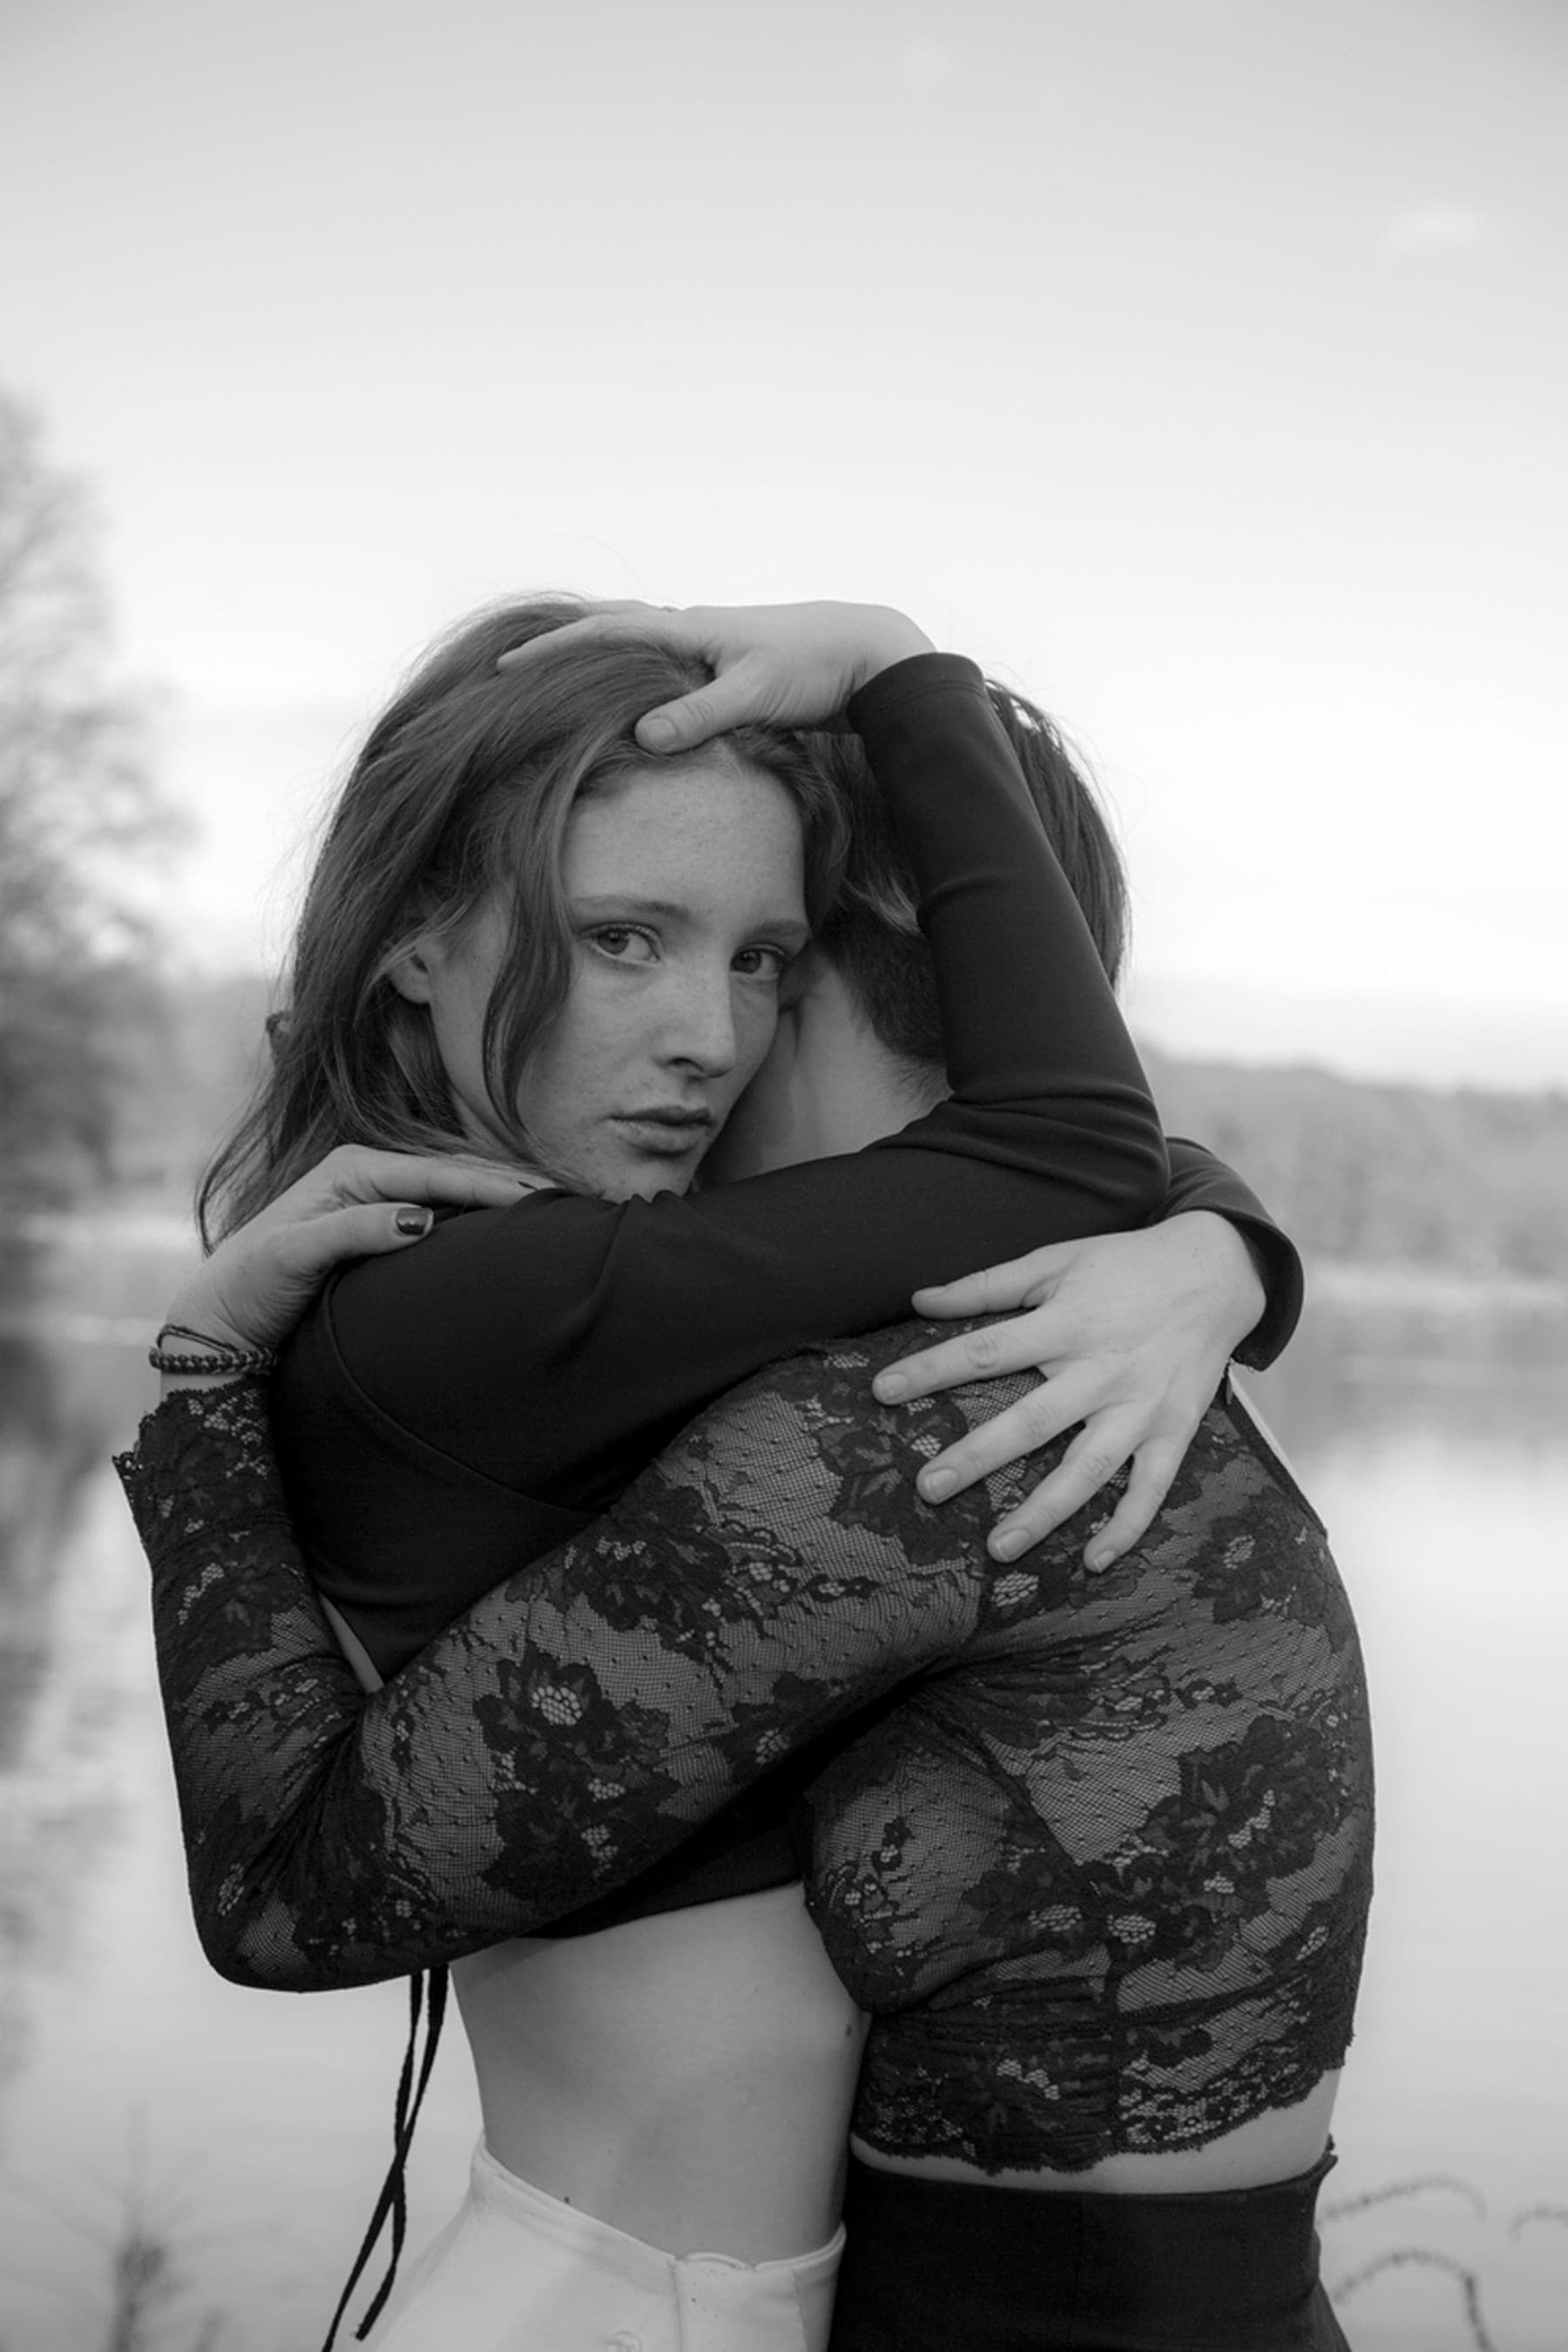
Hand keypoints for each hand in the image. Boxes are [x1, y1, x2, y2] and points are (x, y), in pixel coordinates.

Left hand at [160, 1146, 540, 1369]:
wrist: (217, 1319)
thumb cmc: (249, 1285)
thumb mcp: (296, 1255)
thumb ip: (354, 1231)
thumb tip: (420, 1220)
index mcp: (352, 1168)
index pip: (439, 1173)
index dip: (492, 1184)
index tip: (542, 1198)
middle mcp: (366, 1172)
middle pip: (454, 1171)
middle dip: (510, 1181)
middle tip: (570, 1197)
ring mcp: (374, 1196)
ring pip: (452, 1188)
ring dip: (500, 1194)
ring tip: (555, 1206)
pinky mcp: (377, 1223)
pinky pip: (442, 1208)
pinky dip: (479, 1212)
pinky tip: (510, 1224)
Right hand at [495, 600, 932, 751]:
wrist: (870, 652)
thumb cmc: (815, 667)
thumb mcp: (754, 695)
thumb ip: (699, 716)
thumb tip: (641, 738)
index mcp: (690, 629)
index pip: (605, 633)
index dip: (554, 651)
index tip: (507, 667)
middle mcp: (694, 629)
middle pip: (614, 628)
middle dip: (564, 645)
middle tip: (517, 666)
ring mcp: (710, 645)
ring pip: (640, 644)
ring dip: (599, 656)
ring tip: (560, 678)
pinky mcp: (728, 666)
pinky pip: (665, 665)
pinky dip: (636, 675)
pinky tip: (632, 700)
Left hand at [871, 1213, 1267, 1567]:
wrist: (1219, 1272)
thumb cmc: (1124, 1264)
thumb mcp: (1056, 1260)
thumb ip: (988, 1284)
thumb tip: (920, 1299)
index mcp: (1067, 1323)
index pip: (986, 1351)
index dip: (931, 1370)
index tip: (882, 1391)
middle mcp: (1103, 1370)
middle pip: (1032, 1421)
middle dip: (978, 1457)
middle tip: (928, 1489)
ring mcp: (1141, 1407)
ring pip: (1089, 1469)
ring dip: (1044, 1512)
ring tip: (998, 1548)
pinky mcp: (1175, 1431)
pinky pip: (1152, 1489)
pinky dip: (1126, 1527)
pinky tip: (1093, 1561)